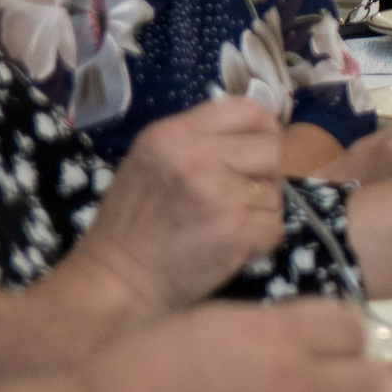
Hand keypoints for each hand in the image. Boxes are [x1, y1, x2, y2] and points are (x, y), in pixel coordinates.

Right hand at [72, 97, 288, 315]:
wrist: (115, 281)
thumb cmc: (133, 222)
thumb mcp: (151, 159)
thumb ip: (199, 137)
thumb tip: (260, 123)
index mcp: (174, 134)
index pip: (249, 110)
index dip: (261, 131)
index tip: (252, 151)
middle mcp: (197, 159)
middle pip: (272, 148)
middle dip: (263, 172)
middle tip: (238, 192)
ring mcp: (220, 196)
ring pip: (276, 190)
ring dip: (259, 208)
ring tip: (223, 221)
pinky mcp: (237, 233)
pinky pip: (275, 226)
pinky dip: (259, 238)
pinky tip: (229, 244)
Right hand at [74, 300, 391, 391]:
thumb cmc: (134, 376)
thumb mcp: (209, 325)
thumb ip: (268, 331)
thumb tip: (304, 342)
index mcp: (282, 335)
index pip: (352, 329)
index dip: (339, 341)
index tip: (321, 354)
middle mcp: (302, 385)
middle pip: (371, 382)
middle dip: (352, 386)